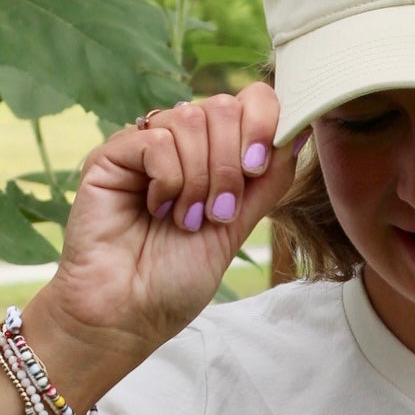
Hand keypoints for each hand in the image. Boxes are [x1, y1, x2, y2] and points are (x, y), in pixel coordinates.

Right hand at [39, 82, 297, 365]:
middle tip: (218, 212)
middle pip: (223, 107)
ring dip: (200, 179)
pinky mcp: (111, 156)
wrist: (128, 314)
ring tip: (186, 220)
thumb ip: (267, 180)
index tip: (259, 168)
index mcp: (212, 156)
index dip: (263, 123)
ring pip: (191, 119)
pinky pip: (157, 140)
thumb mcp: (237, 226)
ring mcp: (144, 147)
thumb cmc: (176, 279)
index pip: (248, 101)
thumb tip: (302, 131)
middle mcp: (178, 144)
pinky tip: (156, 210)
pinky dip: (168, 179)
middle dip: (232, 164)